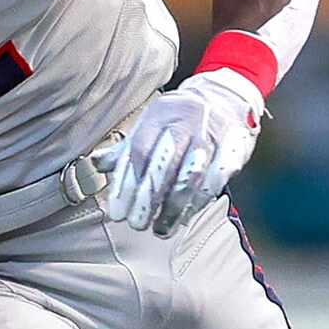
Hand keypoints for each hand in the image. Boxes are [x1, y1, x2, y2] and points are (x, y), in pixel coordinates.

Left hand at [91, 68, 263, 237]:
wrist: (223, 99)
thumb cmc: (177, 121)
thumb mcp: (149, 126)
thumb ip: (124, 149)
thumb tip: (95, 163)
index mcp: (161, 113)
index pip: (139, 151)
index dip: (127, 184)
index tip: (118, 212)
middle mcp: (187, 120)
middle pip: (164, 166)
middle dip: (148, 200)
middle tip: (136, 225)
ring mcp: (213, 134)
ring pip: (191, 176)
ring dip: (173, 207)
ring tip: (160, 229)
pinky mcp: (233, 148)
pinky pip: (215, 180)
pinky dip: (199, 202)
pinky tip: (184, 217)